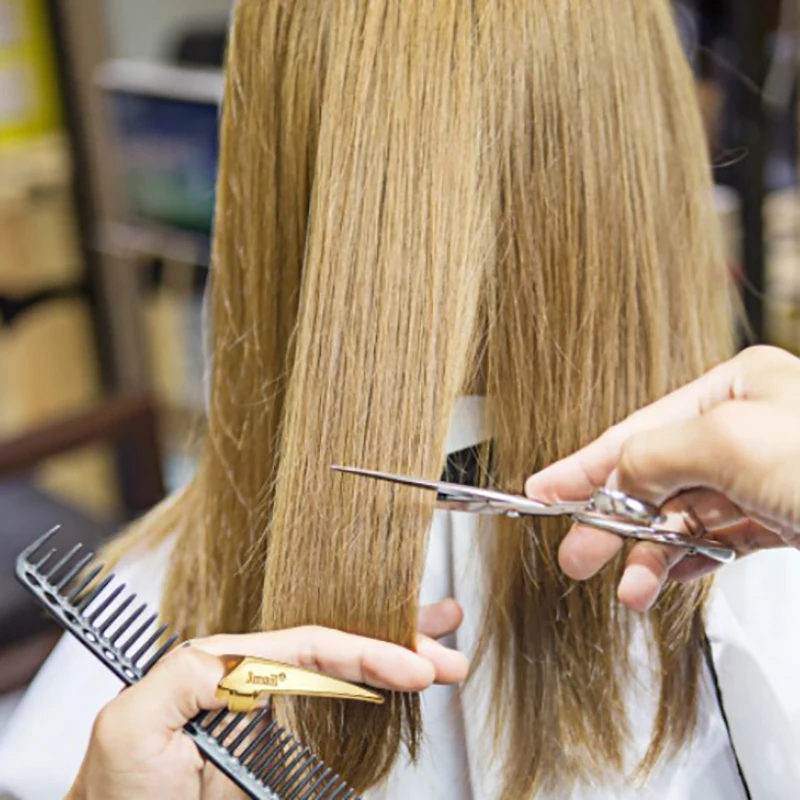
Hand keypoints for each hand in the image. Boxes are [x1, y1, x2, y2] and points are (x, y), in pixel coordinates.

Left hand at [66, 599, 466, 799]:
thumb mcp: (134, 728)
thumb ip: (188, 674)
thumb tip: (253, 655)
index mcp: (223, 668)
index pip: (310, 648)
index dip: (367, 652)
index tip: (414, 666)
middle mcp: (250, 686)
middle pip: (336, 655)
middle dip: (396, 646)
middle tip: (447, 651)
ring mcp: (267, 722)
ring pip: (342, 682)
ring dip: (393, 666)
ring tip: (439, 656)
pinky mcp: (276, 757)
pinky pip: (333, 721)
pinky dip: (372, 701)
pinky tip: (399, 688)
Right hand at [525, 346, 799, 611]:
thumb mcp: (728, 441)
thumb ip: (654, 451)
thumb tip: (617, 472)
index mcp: (736, 389)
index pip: (639, 428)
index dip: (585, 463)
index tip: (543, 490)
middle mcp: (747, 428)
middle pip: (656, 475)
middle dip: (612, 518)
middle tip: (575, 554)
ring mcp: (765, 476)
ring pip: (684, 515)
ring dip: (649, 552)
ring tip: (626, 587)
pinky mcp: (782, 520)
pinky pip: (717, 541)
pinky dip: (685, 561)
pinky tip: (662, 578)